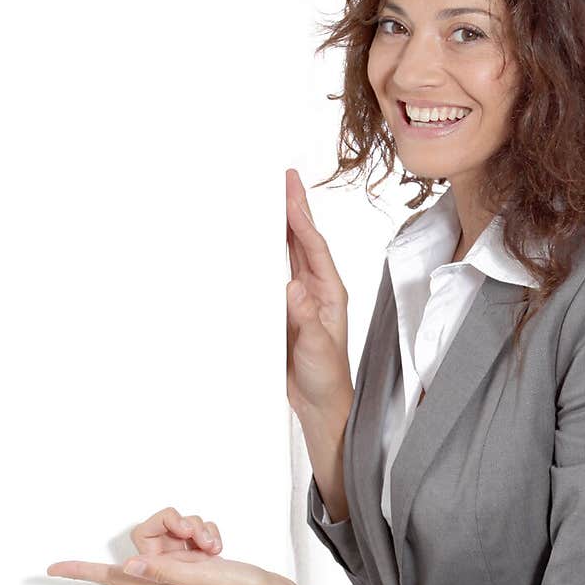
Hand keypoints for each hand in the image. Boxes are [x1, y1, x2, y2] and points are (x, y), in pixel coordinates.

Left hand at [46, 505, 329, 584]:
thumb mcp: (203, 581)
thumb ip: (166, 571)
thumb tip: (128, 566)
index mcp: (161, 584)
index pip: (112, 576)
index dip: (81, 571)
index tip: (52, 569)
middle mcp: (168, 575)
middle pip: (146, 535)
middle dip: (170, 524)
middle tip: (192, 533)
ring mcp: (185, 567)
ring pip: (172, 531)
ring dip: (194, 527)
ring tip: (211, 544)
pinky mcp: (202, 560)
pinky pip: (192, 533)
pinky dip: (206, 531)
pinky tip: (218, 545)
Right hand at [286, 167, 353, 417]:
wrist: (320, 405)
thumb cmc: (327, 378)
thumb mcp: (317, 349)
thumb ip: (305, 320)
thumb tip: (292, 288)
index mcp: (329, 293)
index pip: (315, 249)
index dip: (302, 221)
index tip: (291, 196)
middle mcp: (316, 290)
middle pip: (304, 241)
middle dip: (294, 210)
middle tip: (285, 179)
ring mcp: (300, 298)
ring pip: (289, 253)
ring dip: (280, 226)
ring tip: (271, 198)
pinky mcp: (284, 310)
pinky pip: (273, 273)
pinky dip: (266, 253)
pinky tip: (255, 241)